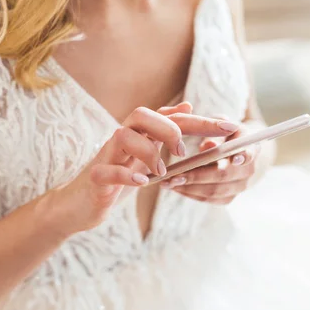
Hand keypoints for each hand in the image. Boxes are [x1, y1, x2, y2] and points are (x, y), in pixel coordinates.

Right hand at [56, 105, 239, 233]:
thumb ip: (164, 132)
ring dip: (147, 151)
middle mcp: (121, 138)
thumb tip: (187, 106)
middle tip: (182, 150)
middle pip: (142, 115)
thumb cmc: (116, 177)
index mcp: (138, 134)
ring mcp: (106, 156)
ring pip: (122, 135)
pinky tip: (140, 183)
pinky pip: (107, 170)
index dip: (200, 121)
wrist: (81, 203)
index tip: (229, 128)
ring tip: (161, 171)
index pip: (171, 117)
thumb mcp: (145, 154)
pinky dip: (125, 175)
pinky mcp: (95, 178)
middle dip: (168, 127)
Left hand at [160, 113, 260, 204]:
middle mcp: (248, 169)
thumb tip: (209, 145)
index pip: (249, 153)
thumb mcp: (221, 125)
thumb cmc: (224, 133)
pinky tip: (176, 188)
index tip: (233, 158)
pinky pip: (210, 199)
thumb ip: (214, 130)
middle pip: (224, 175)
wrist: (236, 150)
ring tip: (168, 183)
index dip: (243, 156)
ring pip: (215, 191)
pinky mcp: (229, 197)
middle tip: (174, 176)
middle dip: (198, 176)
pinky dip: (191, 194)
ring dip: (190, 188)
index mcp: (249, 147)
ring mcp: (239, 186)